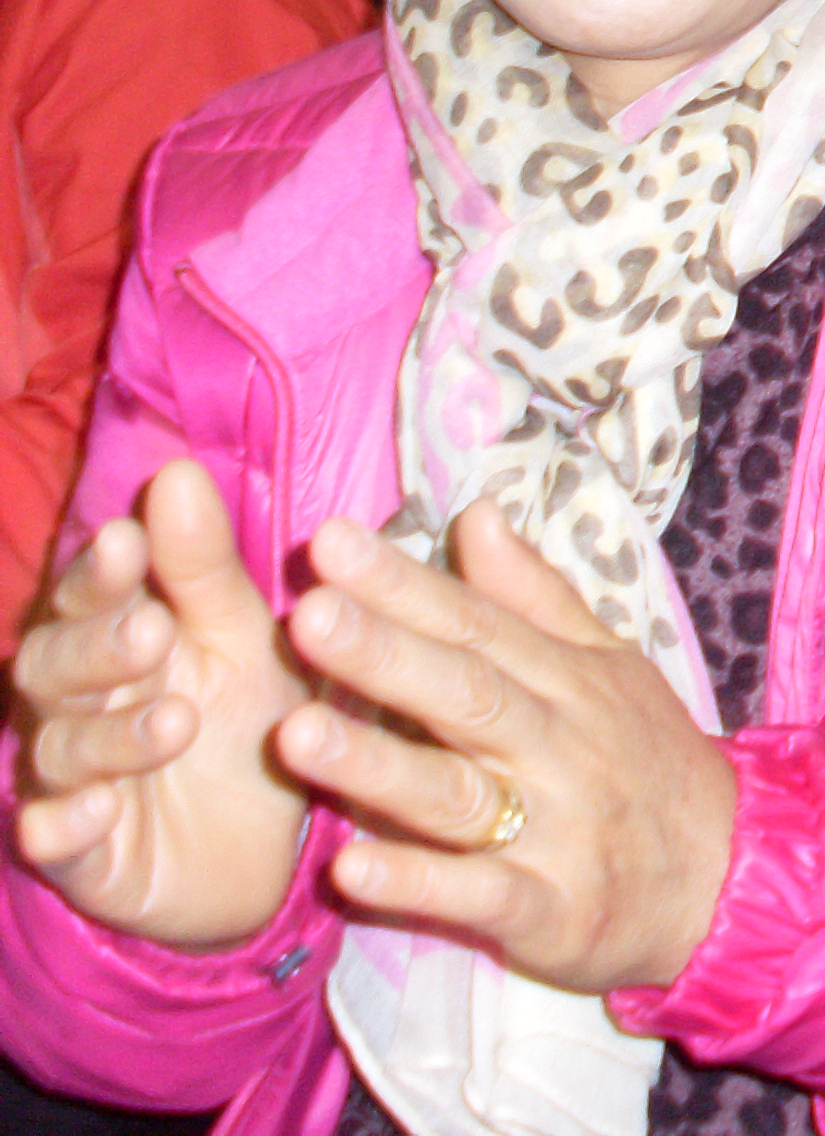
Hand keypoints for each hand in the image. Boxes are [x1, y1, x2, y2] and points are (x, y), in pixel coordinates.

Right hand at [12, 461, 310, 948]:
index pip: (90, 594)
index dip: (101, 571)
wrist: (271, 840)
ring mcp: (71, 778)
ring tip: (177, 720)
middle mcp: (76, 702)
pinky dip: (62, 825)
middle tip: (152, 632)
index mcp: (115, 634)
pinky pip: (50, 838)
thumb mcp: (243, 636)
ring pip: (59, 748)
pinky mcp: (79, 853)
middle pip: (55, 664)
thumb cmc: (247, 712)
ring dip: (110, 735)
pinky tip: (92, 811)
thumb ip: (206, 566)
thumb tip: (176, 473)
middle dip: (98, 646)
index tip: (126, 539)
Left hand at [273, 503, 738, 995]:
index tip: (329, 544)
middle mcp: (557, 746)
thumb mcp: (612, 666)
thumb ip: (535, 596)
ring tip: (294, 734)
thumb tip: (474, 513)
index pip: (476, 625)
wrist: (733, 876)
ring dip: (379, 767)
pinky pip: (479, 896)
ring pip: (457, 793)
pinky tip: (351, 868)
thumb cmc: (650, 762)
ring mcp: (553, 831)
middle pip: (465, 695)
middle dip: (385, 655)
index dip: (404, 585)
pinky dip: (418, 885)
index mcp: (566, 680)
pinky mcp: (550, 910)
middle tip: (307, 613)